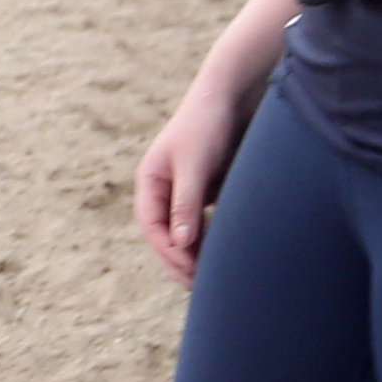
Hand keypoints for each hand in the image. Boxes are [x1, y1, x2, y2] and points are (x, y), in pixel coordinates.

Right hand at [135, 68, 259, 285]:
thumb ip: (186, 204)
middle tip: (198, 287)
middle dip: (179, 261)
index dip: (168, 251)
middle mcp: (163, 188)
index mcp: (150, 181)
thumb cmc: (208, 125)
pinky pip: (203, 222)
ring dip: (193, 254)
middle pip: (165, 234)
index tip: (189, 271)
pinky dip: (209, 239)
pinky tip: (224, 254)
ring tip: (210, 278)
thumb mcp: (195, 165)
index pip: (152, 226)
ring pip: (184, 231)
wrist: (232, 94)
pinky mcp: (206, 188)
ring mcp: (184, 189)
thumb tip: (181, 244)